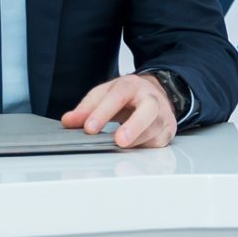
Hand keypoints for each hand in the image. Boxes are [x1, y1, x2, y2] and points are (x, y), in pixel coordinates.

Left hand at [62, 73, 177, 149]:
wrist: (155, 95)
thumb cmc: (128, 97)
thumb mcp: (105, 95)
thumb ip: (86, 108)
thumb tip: (69, 121)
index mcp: (131, 85)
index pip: (118, 95)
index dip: (103, 112)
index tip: (89, 128)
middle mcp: (150, 98)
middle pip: (148, 109)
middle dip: (134, 126)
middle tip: (118, 140)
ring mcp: (162, 115)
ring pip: (155, 128)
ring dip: (137, 140)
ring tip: (121, 147)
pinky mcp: (168, 131)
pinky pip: (158, 142)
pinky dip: (144, 147)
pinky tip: (132, 150)